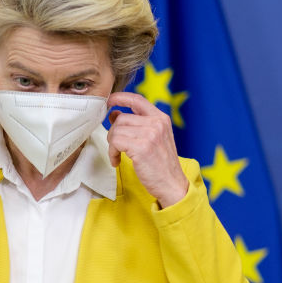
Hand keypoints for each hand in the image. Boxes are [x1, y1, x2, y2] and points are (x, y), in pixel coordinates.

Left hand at [106, 91, 188, 207]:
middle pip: (121, 118)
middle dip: (113, 133)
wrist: (172, 185)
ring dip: (112, 145)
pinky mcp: (142, 147)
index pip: (137, 99)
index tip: (109, 101)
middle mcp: (157, 123)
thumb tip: (114, 114)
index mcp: (161, 118)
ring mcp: (150, 134)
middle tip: (116, 148)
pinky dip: (112, 153)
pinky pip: (115, 142)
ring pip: (116, 130)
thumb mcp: (154, 139)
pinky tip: (117, 162)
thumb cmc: (161, 165)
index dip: (120, 97)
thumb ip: (138, 125)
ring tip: (117, 156)